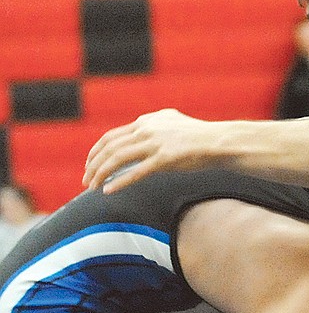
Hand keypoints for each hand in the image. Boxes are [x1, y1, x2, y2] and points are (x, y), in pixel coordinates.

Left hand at [83, 109, 216, 192]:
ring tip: (92, 187)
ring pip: (117, 159)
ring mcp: (155, 143)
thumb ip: (153, 127)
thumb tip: (139, 136)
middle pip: (109, 147)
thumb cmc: (198, 137)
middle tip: (85, 181)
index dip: (96, 153)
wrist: (219, 141)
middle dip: (93, 165)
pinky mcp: (165, 158)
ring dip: (101, 174)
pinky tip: (108, 191)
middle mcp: (147, 129)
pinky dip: (119, 182)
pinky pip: (135, 172)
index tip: (90, 166)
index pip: (111, 136)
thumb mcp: (172, 124)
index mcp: (146, 121)